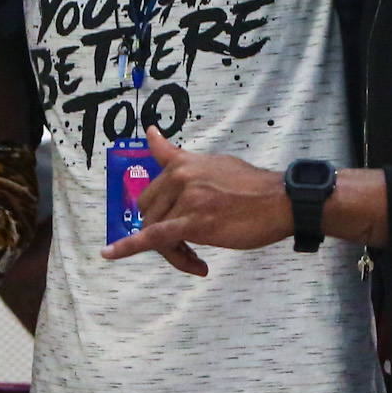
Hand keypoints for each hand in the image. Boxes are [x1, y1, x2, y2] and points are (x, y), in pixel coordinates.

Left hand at [100, 128, 292, 277]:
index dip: (154, 211)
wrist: (281, 202)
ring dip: (172, 251)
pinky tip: (110, 253)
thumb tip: (150, 133)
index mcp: (181, 164)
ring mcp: (185, 200)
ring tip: (196, 260)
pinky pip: (154, 238)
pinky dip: (128, 247)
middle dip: (163, 234)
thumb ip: (177, 155)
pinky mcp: (193, 223)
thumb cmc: (253, 187)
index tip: (145, 220)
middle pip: (149, 214)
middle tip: (190, 248)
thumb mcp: (212, 162)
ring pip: (156, 231)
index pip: (153, 192)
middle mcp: (179, 178)